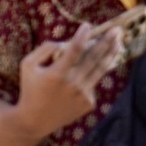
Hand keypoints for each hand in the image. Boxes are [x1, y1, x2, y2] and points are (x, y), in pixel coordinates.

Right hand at [13, 23, 124, 140]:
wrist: (34, 120)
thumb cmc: (30, 89)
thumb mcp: (27, 66)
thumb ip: (44, 50)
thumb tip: (64, 42)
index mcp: (57, 73)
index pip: (75, 49)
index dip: (83, 35)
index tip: (88, 25)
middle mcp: (73, 83)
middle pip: (94, 58)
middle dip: (106, 42)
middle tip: (117, 30)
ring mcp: (83, 94)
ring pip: (100, 70)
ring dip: (111, 54)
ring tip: (118, 43)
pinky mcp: (88, 103)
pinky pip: (92, 84)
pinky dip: (90, 76)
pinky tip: (87, 72)